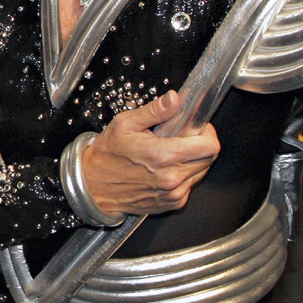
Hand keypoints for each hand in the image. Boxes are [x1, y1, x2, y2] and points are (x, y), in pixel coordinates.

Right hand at [82, 91, 219, 216]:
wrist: (93, 186)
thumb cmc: (107, 156)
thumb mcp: (125, 124)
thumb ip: (154, 111)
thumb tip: (174, 99)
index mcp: (163, 156)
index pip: (209, 146)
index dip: (207, 132)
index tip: (197, 128)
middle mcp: (172, 177)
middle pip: (209, 158)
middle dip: (200, 145)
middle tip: (180, 138)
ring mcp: (174, 193)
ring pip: (201, 172)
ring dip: (192, 160)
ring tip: (169, 154)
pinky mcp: (173, 203)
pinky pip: (190, 185)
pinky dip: (183, 175)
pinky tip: (164, 169)